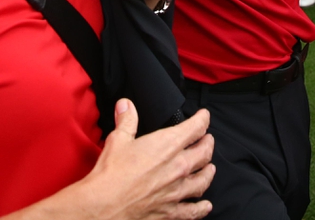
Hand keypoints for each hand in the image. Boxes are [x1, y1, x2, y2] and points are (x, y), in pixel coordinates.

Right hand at [64, 101, 214, 218]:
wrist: (105, 205)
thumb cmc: (111, 173)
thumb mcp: (118, 139)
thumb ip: (127, 120)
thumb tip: (126, 105)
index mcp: (168, 145)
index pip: (195, 128)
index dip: (203, 119)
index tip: (204, 116)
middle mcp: (178, 167)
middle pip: (204, 153)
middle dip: (208, 144)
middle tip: (208, 140)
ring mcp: (177, 191)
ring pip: (203, 180)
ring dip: (208, 172)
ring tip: (210, 168)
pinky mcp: (171, 211)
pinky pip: (193, 210)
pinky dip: (201, 208)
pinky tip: (205, 205)